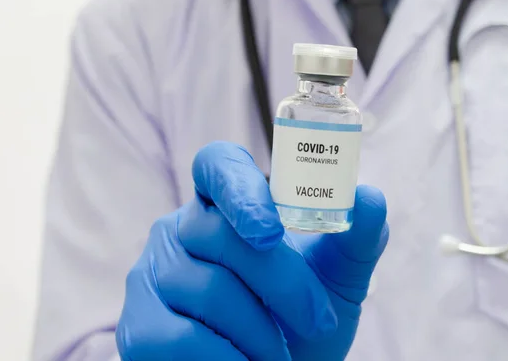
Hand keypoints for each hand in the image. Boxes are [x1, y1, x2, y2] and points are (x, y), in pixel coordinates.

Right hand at [116, 141, 388, 360]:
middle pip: (219, 234)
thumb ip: (355, 238)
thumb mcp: (338, 280)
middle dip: (282, 282)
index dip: (240, 189)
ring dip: (260, 331)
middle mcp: (180, 230)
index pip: (217, 166)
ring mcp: (151, 276)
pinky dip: (225, 358)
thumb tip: (368, 198)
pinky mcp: (139, 326)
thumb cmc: (302, 320)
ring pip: (206, 289)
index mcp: (226, 205)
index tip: (272, 232)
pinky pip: (179, 338)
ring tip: (282, 353)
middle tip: (319, 319)